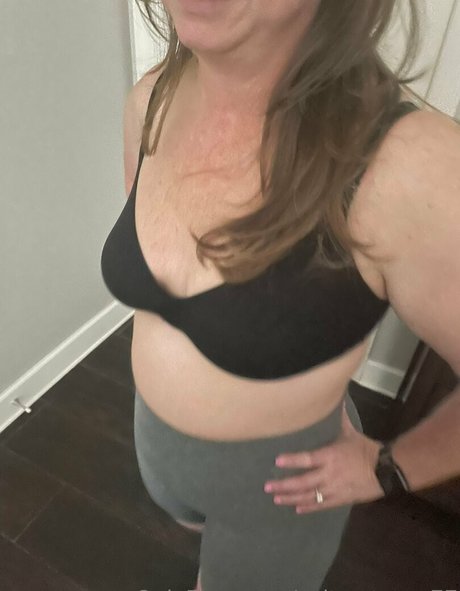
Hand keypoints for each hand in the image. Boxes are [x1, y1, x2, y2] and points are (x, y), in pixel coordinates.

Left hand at [264, 400, 384, 512]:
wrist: (386, 469)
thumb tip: (335, 395)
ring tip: (276, 499)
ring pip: (309, 496)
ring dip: (291, 498)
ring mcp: (334, 489)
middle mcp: (329, 474)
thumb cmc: (365, 449)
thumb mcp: (350, 432)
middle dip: (284, 484)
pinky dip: (308, 507)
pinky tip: (297, 508)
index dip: (291, 460)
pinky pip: (322, 505)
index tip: (277, 461)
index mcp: (330, 456)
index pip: (307, 459)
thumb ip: (339, 418)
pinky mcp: (341, 499)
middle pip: (303, 482)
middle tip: (267, 486)